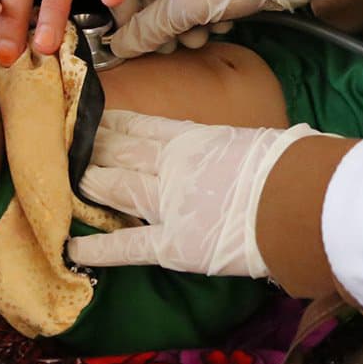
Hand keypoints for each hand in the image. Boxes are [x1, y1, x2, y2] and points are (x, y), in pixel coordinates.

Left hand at [66, 110, 322, 275]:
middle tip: (64, 143)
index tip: (97, 116)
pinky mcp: (172, 244)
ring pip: (116, 188)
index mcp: (198, 139)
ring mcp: (168, 204)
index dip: (119, 123)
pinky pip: (127, 245)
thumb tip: (248, 151)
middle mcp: (174, 167)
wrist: (298, 198)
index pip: (146, 127)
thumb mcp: (261, 141)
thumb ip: (238, 147)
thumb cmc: (293, 166)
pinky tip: (70, 247)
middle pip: (122, 152)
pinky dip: (98, 247)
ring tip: (65, 179)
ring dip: (89, 182)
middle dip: (93, 148)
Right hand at [107, 0, 307, 58]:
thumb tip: (120, 47)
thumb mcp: (186, 6)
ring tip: (201, 39)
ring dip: (185, 25)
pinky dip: (204, 14)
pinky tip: (221, 26)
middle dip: (162, 25)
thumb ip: (149, 29)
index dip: (127, 15)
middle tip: (172, 47)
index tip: (136, 40)